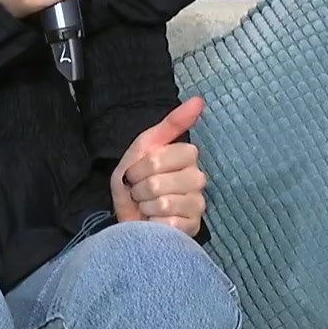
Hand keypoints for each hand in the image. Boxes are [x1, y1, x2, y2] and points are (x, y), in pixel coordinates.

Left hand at [112, 97, 208, 235]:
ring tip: (146, 207)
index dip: (143, 166)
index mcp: (187, 157)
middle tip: (140, 192)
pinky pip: (167, 223)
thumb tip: (199, 100)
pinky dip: (152, 224)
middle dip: (140, 188)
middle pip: (159, 181)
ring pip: (163, 202)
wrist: (128, 219)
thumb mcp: (144, 147)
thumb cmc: (134, 182)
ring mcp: (197, 205)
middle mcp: (198, 179)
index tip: (137, 172)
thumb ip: (172, 124)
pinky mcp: (192, 228)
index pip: (164, 157)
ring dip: (144, 207)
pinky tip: (154, 223)